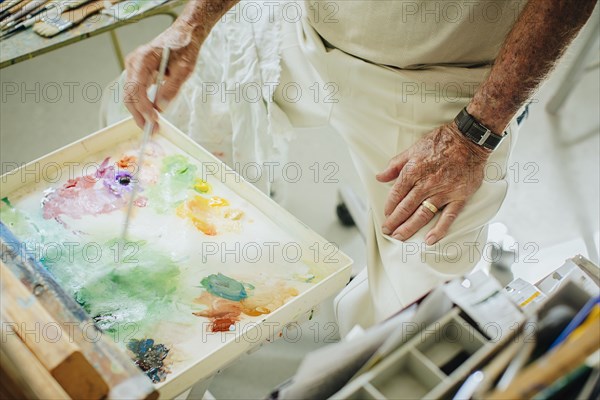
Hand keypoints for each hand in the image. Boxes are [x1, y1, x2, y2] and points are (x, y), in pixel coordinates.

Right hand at [124, 19, 203, 128]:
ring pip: (130, 95)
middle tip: (152, 130)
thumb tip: (160, 107)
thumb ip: (172, 88)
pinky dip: (142, 105)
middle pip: (129, 94)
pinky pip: (136, 92)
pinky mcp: (139, 72)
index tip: (155, 119)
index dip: (144, 107)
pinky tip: (151, 116)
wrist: (184, 34)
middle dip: (139, 114)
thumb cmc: (185, 47)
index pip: (136, 88)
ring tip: (152, 126)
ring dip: (140, 112)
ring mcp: (134, 67)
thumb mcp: (184, 69)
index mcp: (142, 59)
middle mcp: (133, 63)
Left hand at [376, 122, 490, 244]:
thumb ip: (395, 165)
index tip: (386, 215)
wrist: (468, 140)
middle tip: (387, 231)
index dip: (389, 207)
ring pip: (422, 214)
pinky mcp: (459, 197)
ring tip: (400, 237)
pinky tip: (429, 239)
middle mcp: (426, 184)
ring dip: (409, 228)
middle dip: (394, 222)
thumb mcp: (413, 149)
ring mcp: (443, 192)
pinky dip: (439, 229)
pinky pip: (448, 217)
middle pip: (406, 208)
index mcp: (413, 172)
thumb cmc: (440, 142)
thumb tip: (380, 177)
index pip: (396, 194)